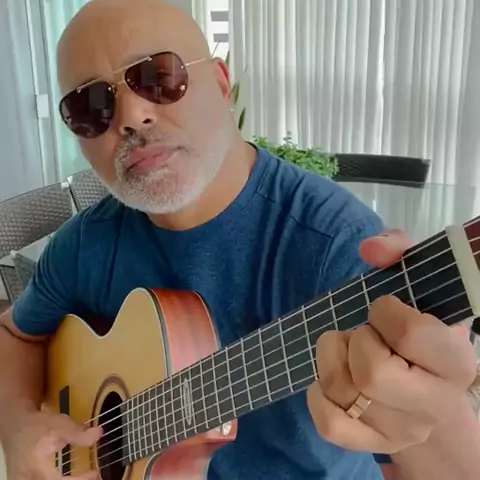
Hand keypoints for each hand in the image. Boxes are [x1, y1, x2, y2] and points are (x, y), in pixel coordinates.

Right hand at [3, 410, 101, 479]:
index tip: (95, 474)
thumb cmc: (37, 426)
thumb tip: (98, 434)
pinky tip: (71, 478)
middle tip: (92, 476)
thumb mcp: (59, 423)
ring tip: (84, 477)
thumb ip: (77, 432)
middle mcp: (28, 479)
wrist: (16, 428)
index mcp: (36, 466)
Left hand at [307, 229, 477, 453]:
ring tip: (348, 349)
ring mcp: (401, 431)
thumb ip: (399, 252)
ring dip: (332, 357)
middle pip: (372, 373)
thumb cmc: (417, 331)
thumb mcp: (416, 286)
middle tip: (364, 334)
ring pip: (342, 392)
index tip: (383, 310)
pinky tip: (330, 378)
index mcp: (455, 363)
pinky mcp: (370, 444)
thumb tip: (371, 248)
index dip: (384, 313)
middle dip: (357, 340)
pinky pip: (328, 423)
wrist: (422, 386)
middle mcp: (434, 405)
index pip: (411, 334)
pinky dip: (318, 392)